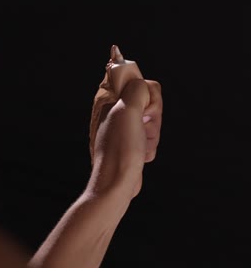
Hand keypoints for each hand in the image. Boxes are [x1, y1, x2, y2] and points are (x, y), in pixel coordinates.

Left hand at [88, 78, 162, 199]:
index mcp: (113, 100)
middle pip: (152, 104)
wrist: (117, 183)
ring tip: (140, 145)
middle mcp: (119, 112)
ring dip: (152, 135)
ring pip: (154, 122)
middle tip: (142, 129)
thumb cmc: (120, 148)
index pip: (143, 85)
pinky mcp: (133, 144)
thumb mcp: (126, 110)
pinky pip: (152, 138)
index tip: (143, 112)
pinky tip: (141, 155)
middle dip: (153, 120)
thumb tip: (144, 87)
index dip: (150, 99)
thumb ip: (136, 90)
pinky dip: (150, 147)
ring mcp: (127, 129)